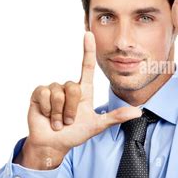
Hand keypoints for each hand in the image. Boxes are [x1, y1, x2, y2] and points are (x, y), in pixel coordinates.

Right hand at [22, 32, 142, 168]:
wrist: (54, 144)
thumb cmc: (75, 134)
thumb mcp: (97, 126)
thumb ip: (116, 117)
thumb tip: (138, 111)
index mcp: (84, 91)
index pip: (87, 66)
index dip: (88, 50)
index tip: (89, 33)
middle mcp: (69, 87)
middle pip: (73, 88)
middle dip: (71, 110)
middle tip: (69, 121)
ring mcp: (53, 89)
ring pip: (58, 94)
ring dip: (59, 113)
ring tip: (58, 121)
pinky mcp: (39, 93)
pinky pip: (44, 94)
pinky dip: (47, 110)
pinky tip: (47, 116)